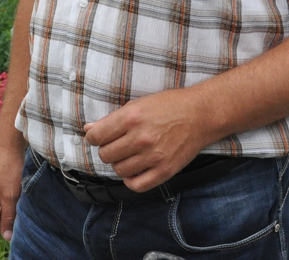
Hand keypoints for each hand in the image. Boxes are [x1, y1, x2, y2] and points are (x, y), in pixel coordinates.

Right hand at [0, 144, 25, 240]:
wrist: (11, 147)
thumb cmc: (8, 169)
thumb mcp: (9, 195)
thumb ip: (8, 218)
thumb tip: (7, 238)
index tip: (2, 207)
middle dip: (1, 220)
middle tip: (10, 204)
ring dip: (6, 213)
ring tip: (13, 199)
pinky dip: (8, 206)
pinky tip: (14, 197)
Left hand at [84, 87, 213, 191]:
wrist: (200, 115)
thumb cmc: (168, 106)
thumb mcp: (138, 104)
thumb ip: (112, 119)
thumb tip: (89, 130)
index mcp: (131, 117)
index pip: (97, 136)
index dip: (93, 138)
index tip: (97, 138)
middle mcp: (140, 138)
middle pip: (106, 155)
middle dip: (106, 150)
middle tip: (115, 145)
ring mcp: (153, 156)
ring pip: (119, 170)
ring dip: (119, 164)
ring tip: (127, 155)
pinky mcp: (165, 170)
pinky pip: (137, 185)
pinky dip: (130, 180)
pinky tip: (133, 171)